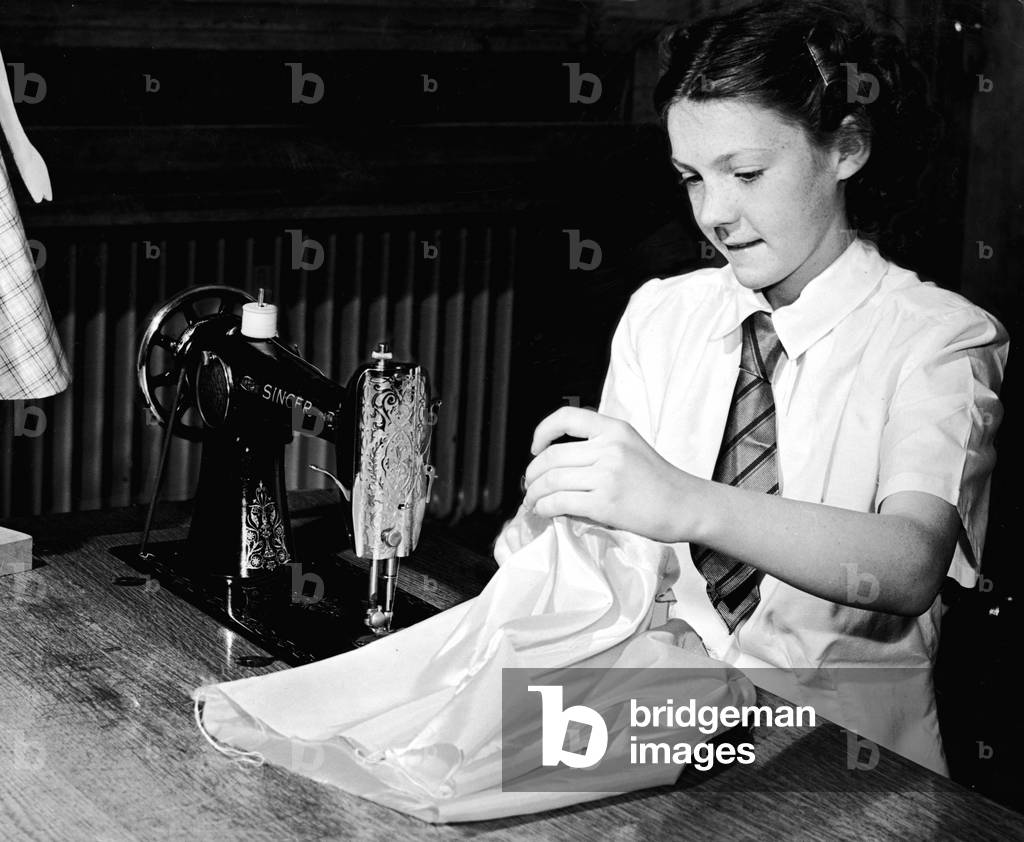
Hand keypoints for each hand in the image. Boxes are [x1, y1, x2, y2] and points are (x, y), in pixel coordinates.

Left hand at [522, 407, 703, 542]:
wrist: (686, 505)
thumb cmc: (660, 481)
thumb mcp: (631, 448)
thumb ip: (599, 448)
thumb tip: (558, 466)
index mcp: (615, 430)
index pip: (566, 417)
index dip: (542, 431)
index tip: (535, 447)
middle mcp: (610, 448)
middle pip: (552, 456)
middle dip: (532, 474)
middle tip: (529, 485)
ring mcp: (607, 476)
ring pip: (552, 480)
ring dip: (534, 494)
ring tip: (533, 502)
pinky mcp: (605, 503)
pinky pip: (560, 503)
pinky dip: (545, 508)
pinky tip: (545, 512)